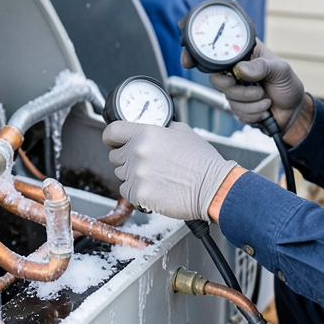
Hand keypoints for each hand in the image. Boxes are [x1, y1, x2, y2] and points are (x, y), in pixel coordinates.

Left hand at [102, 121, 236, 221]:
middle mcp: (138, 151)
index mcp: (146, 133)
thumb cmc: (202, 161)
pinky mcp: (139, 193)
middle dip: (127, 160)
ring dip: (133, 177)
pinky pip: (127, 192)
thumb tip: (149, 130)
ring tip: (157, 177)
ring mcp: (137, 174)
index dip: (111, 138)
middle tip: (148, 165)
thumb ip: (160, 129)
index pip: (112, 132)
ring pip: (121, 175)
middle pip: (115, 156)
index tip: (114, 142)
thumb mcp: (182, 131)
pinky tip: (156, 189)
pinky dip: (138, 192)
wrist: (212, 187)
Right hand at [182, 41, 305, 131]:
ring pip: (228, 98)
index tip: (189, 59)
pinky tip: (264, 107)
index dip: (200, 54)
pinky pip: (237, 112)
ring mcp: (235, 89)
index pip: (218, 50)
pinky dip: (253, 112)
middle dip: (235, 88)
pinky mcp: (238, 106)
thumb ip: (262, 67)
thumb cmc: (288, 86)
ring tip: (266, 96)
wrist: (293, 113)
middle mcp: (236, 70)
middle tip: (253, 87)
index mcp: (244, 54)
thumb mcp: (281, 70)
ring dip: (251, 101)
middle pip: (217, 79)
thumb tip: (240, 69)